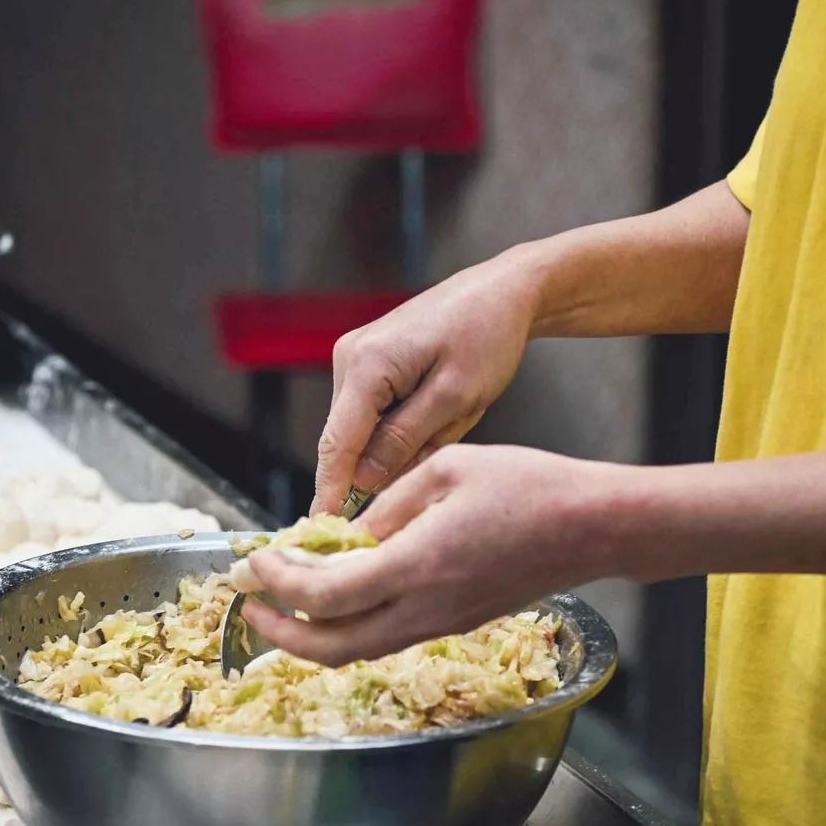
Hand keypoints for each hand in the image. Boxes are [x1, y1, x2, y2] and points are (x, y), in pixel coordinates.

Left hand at [248, 444, 641, 665]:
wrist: (594, 527)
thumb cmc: (529, 486)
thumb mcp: (447, 470)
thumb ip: (388, 506)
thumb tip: (344, 534)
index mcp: (416, 565)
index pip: (325, 594)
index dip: (279, 584)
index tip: (256, 561)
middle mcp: (425, 608)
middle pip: (332, 648)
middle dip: (281, 633)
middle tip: (251, 603)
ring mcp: (442, 623)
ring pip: (359, 651)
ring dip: (312, 635)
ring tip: (284, 603)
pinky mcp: (457, 622)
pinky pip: (388, 638)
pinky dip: (350, 627)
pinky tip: (340, 593)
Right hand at [312, 249, 543, 513]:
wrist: (501, 292)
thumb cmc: (487, 338)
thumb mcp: (455, 399)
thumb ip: (404, 441)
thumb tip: (364, 481)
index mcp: (367, 365)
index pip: (337, 444)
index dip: (330, 492)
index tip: (323, 533)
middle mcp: (349, 356)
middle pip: (345, 438)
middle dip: (372, 471)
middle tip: (414, 491)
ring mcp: (354, 355)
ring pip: (359, 427)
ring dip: (390, 447)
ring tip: (443, 432)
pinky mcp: (367, 358)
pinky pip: (370, 411)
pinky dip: (394, 429)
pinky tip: (433, 421)